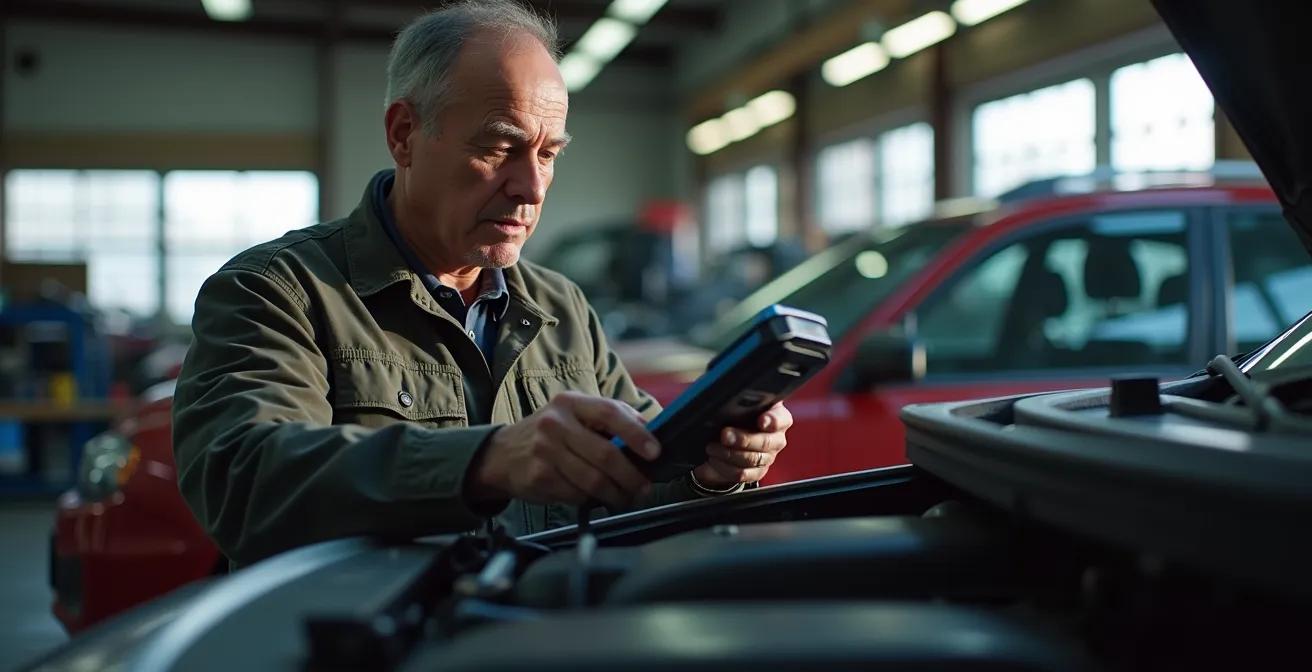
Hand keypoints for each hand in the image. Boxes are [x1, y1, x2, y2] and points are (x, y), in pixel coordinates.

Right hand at [469, 391, 658, 509]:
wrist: (503, 453)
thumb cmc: (551, 433)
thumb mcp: (575, 414)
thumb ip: (610, 417)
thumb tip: (650, 429)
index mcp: (571, 403)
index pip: (610, 413)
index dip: (636, 433)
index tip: (655, 452)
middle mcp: (555, 423)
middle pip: (605, 454)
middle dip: (631, 475)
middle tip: (643, 487)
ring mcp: (545, 451)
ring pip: (593, 480)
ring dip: (615, 494)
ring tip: (624, 496)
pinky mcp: (539, 477)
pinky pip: (576, 494)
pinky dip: (590, 499)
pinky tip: (594, 497)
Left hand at [694, 402, 792, 488]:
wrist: (720, 443)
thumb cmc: (729, 417)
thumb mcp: (731, 404)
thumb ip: (732, 397)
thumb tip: (717, 384)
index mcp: (775, 416)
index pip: (781, 418)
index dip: (773, 420)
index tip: (761, 421)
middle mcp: (775, 437)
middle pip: (765, 442)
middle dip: (743, 439)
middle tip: (725, 435)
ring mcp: (767, 457)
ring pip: (752, 459)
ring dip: (728, 454)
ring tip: (711, 446)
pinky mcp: (756, 473)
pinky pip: (742, 474)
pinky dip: (724, 467)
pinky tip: (714, 458)